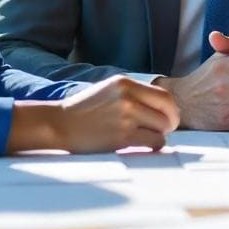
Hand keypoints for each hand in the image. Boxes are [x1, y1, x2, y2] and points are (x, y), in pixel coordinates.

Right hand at [7, 76, 178, 152]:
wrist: (59, 125)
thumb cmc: (84, 111)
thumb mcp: (110, 90)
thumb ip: (135, 94)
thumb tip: (165, 108)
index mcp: (125, 82)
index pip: (164, 95)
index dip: (170, 109)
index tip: (167, 118)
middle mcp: (128, 96)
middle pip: (168, 110)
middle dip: (169, 123)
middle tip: (162, 130)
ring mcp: (126, 115)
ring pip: (163, 127)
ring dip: (158, 135)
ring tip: (144, 137)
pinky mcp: (124, 135)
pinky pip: (155, 142)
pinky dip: (153, 146)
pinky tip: (142, 146)